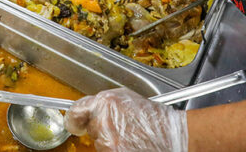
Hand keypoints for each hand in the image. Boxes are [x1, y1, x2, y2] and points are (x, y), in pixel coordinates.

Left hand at [65, 88, 187, 151]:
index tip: (75, 124)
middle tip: (120, 127)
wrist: (171, 136)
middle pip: (89, 129)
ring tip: (130, 137)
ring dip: (109, 142)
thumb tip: (84, 111)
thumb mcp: (123, 98)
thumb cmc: (151, 116)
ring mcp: (108, 142)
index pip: (75, 113)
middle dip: (99, 129)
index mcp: (103, 102)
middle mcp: (103, 121)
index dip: (74, 119)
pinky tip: (132, 145)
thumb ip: (101, 103)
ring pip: (99, 144)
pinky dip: (116, 150)